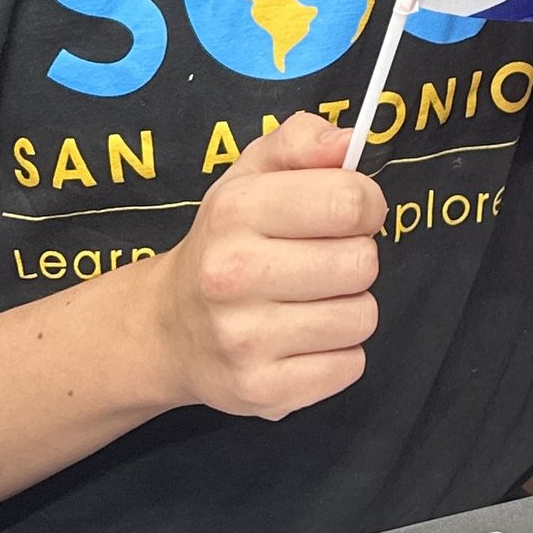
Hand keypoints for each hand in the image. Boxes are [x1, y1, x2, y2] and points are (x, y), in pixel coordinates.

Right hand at [149, 113, 384, 419]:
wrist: (168, 329)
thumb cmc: (227, 240)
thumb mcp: (252, 173)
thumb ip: (303, 141)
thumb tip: (348, 142)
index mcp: (236, 210)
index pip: (351, 201)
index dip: (364, 204)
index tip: (345, 214)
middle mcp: (233, 275)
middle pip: (363, 262)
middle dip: (354, 257)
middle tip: (319, 262)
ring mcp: (244, 340)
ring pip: (362, 317)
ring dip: (348, 307)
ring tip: (309, 301)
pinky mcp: (262, 391)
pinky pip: (350, 368)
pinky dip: (338, 354)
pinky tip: (302, 339)